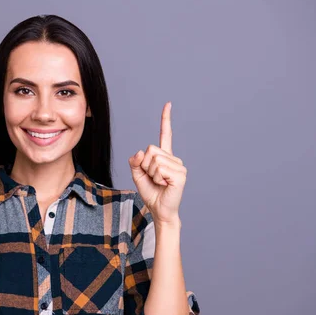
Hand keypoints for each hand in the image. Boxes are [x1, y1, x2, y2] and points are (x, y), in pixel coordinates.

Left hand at [128, 102, 185, 225]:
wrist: (159, 210)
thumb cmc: (151, 193)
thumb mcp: (137, 175)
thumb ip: (135, 161)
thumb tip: (141, 152)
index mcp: (164, 157)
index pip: (165, 134)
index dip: (165, 119)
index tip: (168, 104)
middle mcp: (173, 159)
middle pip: (150, 150)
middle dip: (145, 166)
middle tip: (153, 178)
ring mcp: (178, 166)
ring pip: (154, 160)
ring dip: (151, 174)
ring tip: (159, 183)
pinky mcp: (180, 175)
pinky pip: (160, 169)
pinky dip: (157, 178)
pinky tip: (165, 185)